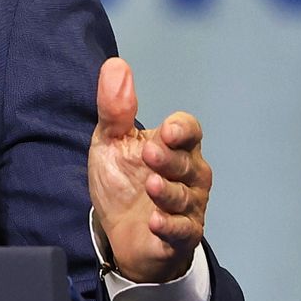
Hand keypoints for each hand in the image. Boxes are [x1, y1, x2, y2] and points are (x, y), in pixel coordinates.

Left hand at [88, 58, 209, 283]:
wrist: (121, 233)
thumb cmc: (122, 182)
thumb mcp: (111, 142)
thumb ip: (115, 109)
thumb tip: (115, 65)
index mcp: (174, 148)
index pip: (189, 131)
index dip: (183, 129)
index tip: (168, 130)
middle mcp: (189, 175)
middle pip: (189, 162)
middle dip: (171, 159)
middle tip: (150, 155)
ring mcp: (188, 207)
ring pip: (186, 197)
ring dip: (169, 192)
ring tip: (151, 186)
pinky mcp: (180, 236)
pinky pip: (182, 230)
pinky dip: (170, 226)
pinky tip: (156, 221)